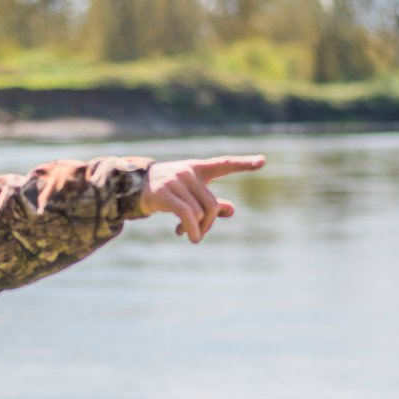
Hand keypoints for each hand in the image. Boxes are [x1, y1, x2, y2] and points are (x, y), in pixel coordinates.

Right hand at [137, 155, 265, 242]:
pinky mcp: (164, 194)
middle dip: (209, 223)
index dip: (243, 164)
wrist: (135, 187)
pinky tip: (188, 236)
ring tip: (186, 232)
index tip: (263, 161)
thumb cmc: (168, 190)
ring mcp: (176, 181)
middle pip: (212, 204)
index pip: (224, 164)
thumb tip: (232, 210)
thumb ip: (211, 201)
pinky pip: (186, 215)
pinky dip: (191, 229)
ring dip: (195, 229)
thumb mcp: (191, 194)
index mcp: (198, 168)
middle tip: (199, 232)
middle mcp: (189, 172)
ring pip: (199, 213)